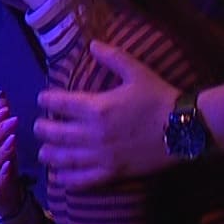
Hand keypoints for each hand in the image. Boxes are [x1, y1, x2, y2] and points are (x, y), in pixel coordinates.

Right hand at [0, 91, 24, 219]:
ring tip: (13, 140)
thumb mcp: (3, 141)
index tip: (6, 110)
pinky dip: (1, 174)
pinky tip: (10, 165)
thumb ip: (0, 119)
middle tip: (14, 121)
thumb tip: (2, 93)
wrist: (8, 198)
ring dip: (0, 151)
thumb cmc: (4, 165)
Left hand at [35, 40, 177, 188]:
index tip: (43, 99)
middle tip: (39, 126)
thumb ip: (112, 57)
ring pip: (63, 158)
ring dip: (49, 154)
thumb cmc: (159, 98)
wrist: (183, 128)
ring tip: (43, 151)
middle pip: (54, 133)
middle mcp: (93, 133)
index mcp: (96, 107)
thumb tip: (92, 43)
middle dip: (42, 128)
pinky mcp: (112, 173)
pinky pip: (82, 180)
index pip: (59, 103)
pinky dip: (67, 179)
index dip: (46, 100)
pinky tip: (59, 176)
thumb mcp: (136, 72)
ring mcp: (101, 155)